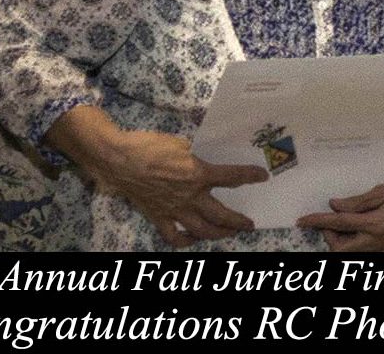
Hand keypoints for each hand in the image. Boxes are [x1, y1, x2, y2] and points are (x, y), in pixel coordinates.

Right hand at [101, 131, 269, 246]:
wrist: (121, 160)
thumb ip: (193, 155)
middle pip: (221, 215)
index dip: (249, 176)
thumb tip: (198, 157)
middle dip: (237, 221)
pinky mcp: (159, 217)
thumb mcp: (179, 143)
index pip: (231, 176)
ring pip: (201, 231)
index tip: (263, 176)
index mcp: (198, 174)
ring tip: (228, 234)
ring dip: (218, 234)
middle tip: (248, 225)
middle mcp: (190, 196)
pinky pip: (174, 236)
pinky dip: (185, 241)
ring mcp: (175, 210)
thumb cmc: (150, 146)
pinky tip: (192, 239)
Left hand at [296, 178, 383, 251]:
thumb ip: (357, 202)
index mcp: (374, 224)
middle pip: (340, 249)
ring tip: (341, 223)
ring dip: (339, 241)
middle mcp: (376, 242)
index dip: (318, 222)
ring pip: (350, 254)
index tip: (302, 221)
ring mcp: (381, 250)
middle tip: (328, 220)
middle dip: (328, 237)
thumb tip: (334, 205)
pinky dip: (352, 243)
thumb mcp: (382, 192)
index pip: (339, 224)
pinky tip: (354, 230)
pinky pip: (361, 252)